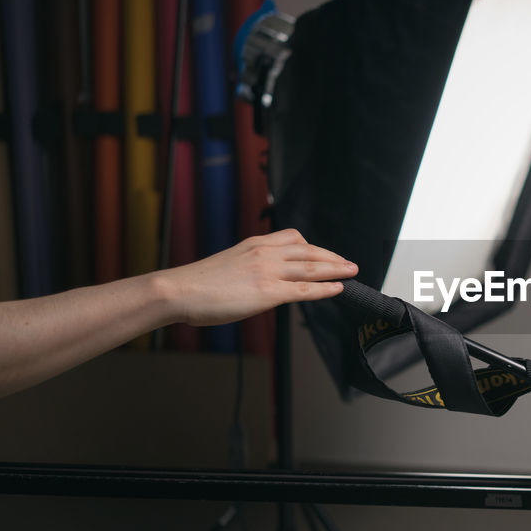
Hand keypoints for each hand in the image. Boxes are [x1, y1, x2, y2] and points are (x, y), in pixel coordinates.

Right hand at [157, 229, 357, 326]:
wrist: (179, 291)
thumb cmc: (197, 283)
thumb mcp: (229, 263)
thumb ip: (250, 266)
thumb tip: (261, 279)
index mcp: (255, 244)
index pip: (293, 238)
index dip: (314, 247)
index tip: (326, 253)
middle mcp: (265, 253)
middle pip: (309, 251)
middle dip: (333, 257)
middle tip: (349, 262)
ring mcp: (268, 271)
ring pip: (312, 268)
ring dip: (336, 269)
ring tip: (352, 272)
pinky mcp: (268, 292)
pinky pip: (305, 289)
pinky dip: (325, 288)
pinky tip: (338, 288)